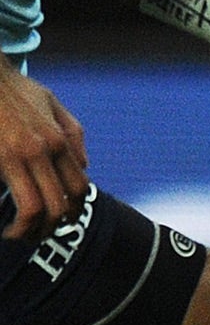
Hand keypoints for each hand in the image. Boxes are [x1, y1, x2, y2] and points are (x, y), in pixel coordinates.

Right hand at [0, 64, 86, 240]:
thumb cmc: (14, 89)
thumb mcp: (52, 102)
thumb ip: (73, 133)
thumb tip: (85, 166)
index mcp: (59, 140)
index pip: (78, 188)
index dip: (73, 211)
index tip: (61, 220)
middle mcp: (42, 151)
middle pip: (60, 204)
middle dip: (52, 228)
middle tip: (38, 235)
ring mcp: (17, 156)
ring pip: (35, 208)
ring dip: (30, 230)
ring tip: (19, 235)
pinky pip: (14, 198)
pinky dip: (13, 218)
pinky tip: (6, 225)